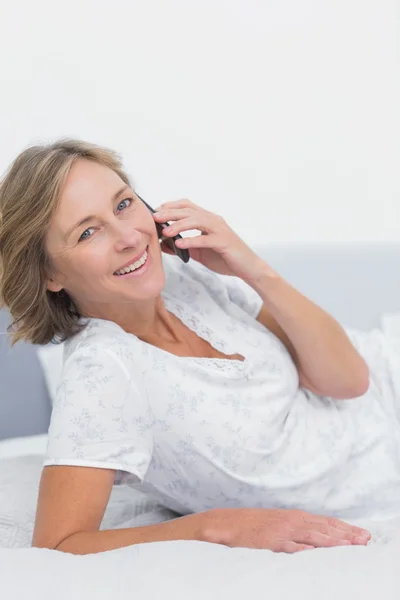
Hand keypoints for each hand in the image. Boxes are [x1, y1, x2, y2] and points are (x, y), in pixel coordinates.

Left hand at [153, 199, 272, 281]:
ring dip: (179, 225)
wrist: (248, 267)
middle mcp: (214, 221)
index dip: (171, 206)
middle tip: (155, 218)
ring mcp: (220, 230)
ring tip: (165, 231)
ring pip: (197, 221)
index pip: (188, 206)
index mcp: (208, 220)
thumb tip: (163, 244)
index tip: (156, 210)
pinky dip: (191, 240)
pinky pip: (205, 239)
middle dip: (170, 213)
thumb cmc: (225, 258)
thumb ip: (183, 246)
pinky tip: (179, 244)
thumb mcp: (199, 252)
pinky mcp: (224, 242)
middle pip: (189, 211)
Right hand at [201, 508, 370, 552]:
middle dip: (346, 534)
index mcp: (294, 517)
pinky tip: (317, 552)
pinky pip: (291, 546)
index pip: (326, 522)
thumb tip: (318, 536)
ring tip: (350, 545)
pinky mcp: (271, 542)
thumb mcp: (278, 523)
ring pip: (313, 535)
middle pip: (324, 528)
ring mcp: (282, 531)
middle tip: (365, 540)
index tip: (362, 534)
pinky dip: (305, 549)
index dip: (345, 528)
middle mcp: (291, 521)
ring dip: (333, 540)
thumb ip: (297, 529)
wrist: (226, 524)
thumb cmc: (253, 526)